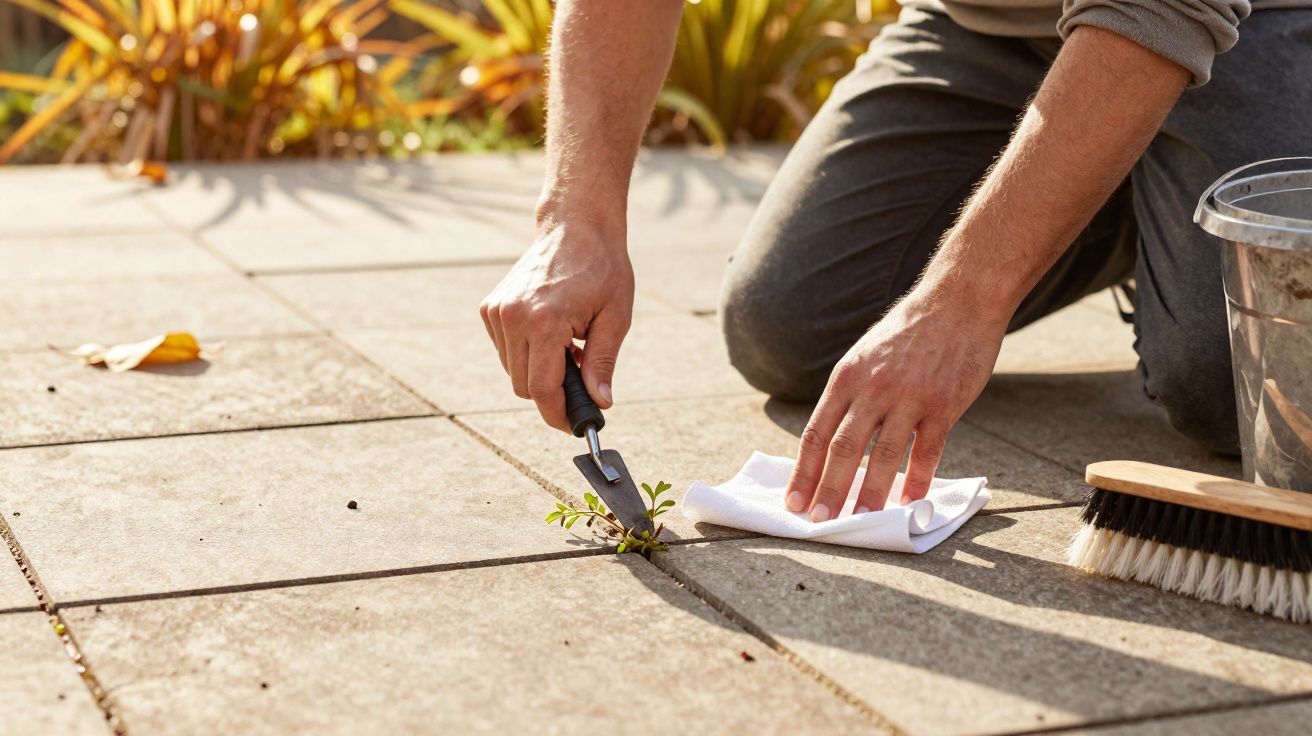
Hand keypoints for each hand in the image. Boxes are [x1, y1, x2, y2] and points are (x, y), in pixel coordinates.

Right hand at [480, 218, 633, 431]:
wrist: (575, 226)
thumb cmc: (602, 269)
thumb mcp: (615, 317)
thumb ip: (602, 363)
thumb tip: (601, 404)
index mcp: (544, 321)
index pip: (541, 390)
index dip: (558, 415)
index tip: (574, 426)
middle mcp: (512, 317)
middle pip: (524, 386)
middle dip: (552, 393)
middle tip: (581, 378)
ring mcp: (497, 311)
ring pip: (513, 371)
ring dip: (539, 371)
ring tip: (569, 346)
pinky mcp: (490, 307)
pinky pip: (506, 351)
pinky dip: (527, 353)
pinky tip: (551, 333)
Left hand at [784, 289, 1006, 519]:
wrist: (958, 302)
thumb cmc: (907, 334)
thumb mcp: (864, 357)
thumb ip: (848, 397)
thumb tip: (830, 443)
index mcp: (846, 378)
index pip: (816, 433)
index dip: (804, 472)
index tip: (793, 503)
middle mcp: (873, 388)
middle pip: (844, 448)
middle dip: (829, 489)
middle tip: (820, 522)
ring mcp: (909, 397)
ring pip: (884, 455)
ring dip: (870, 493)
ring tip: (861, 521)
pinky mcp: (944, 404)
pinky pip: (928, 451)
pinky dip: (917, 480)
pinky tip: (910, 502)